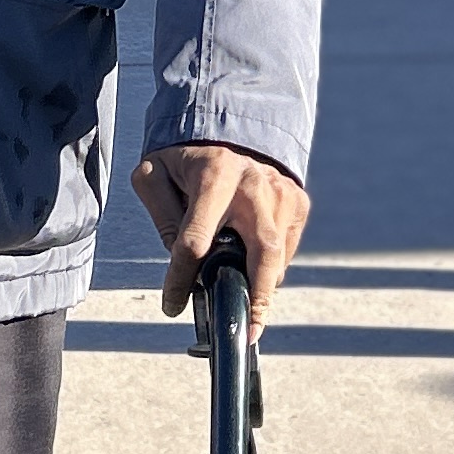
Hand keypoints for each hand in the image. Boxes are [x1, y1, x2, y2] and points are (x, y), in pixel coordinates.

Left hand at [131, 145, 309, 329]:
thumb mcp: (155, 175)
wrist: (230, 121)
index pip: (195, 240)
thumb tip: (180, 261)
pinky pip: (287, 249)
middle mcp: (253, 183)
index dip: (181, 278)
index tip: (171, 305)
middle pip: (261, 251)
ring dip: (260, 287)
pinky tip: (250, 268)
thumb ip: (163, 217)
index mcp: (213, 174)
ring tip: (242, 306)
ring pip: (277, 256)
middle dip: (256, 297)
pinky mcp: (298, 201)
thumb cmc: (185, 158)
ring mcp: (281, 192)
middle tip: (247, 332)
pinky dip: (270, 268)